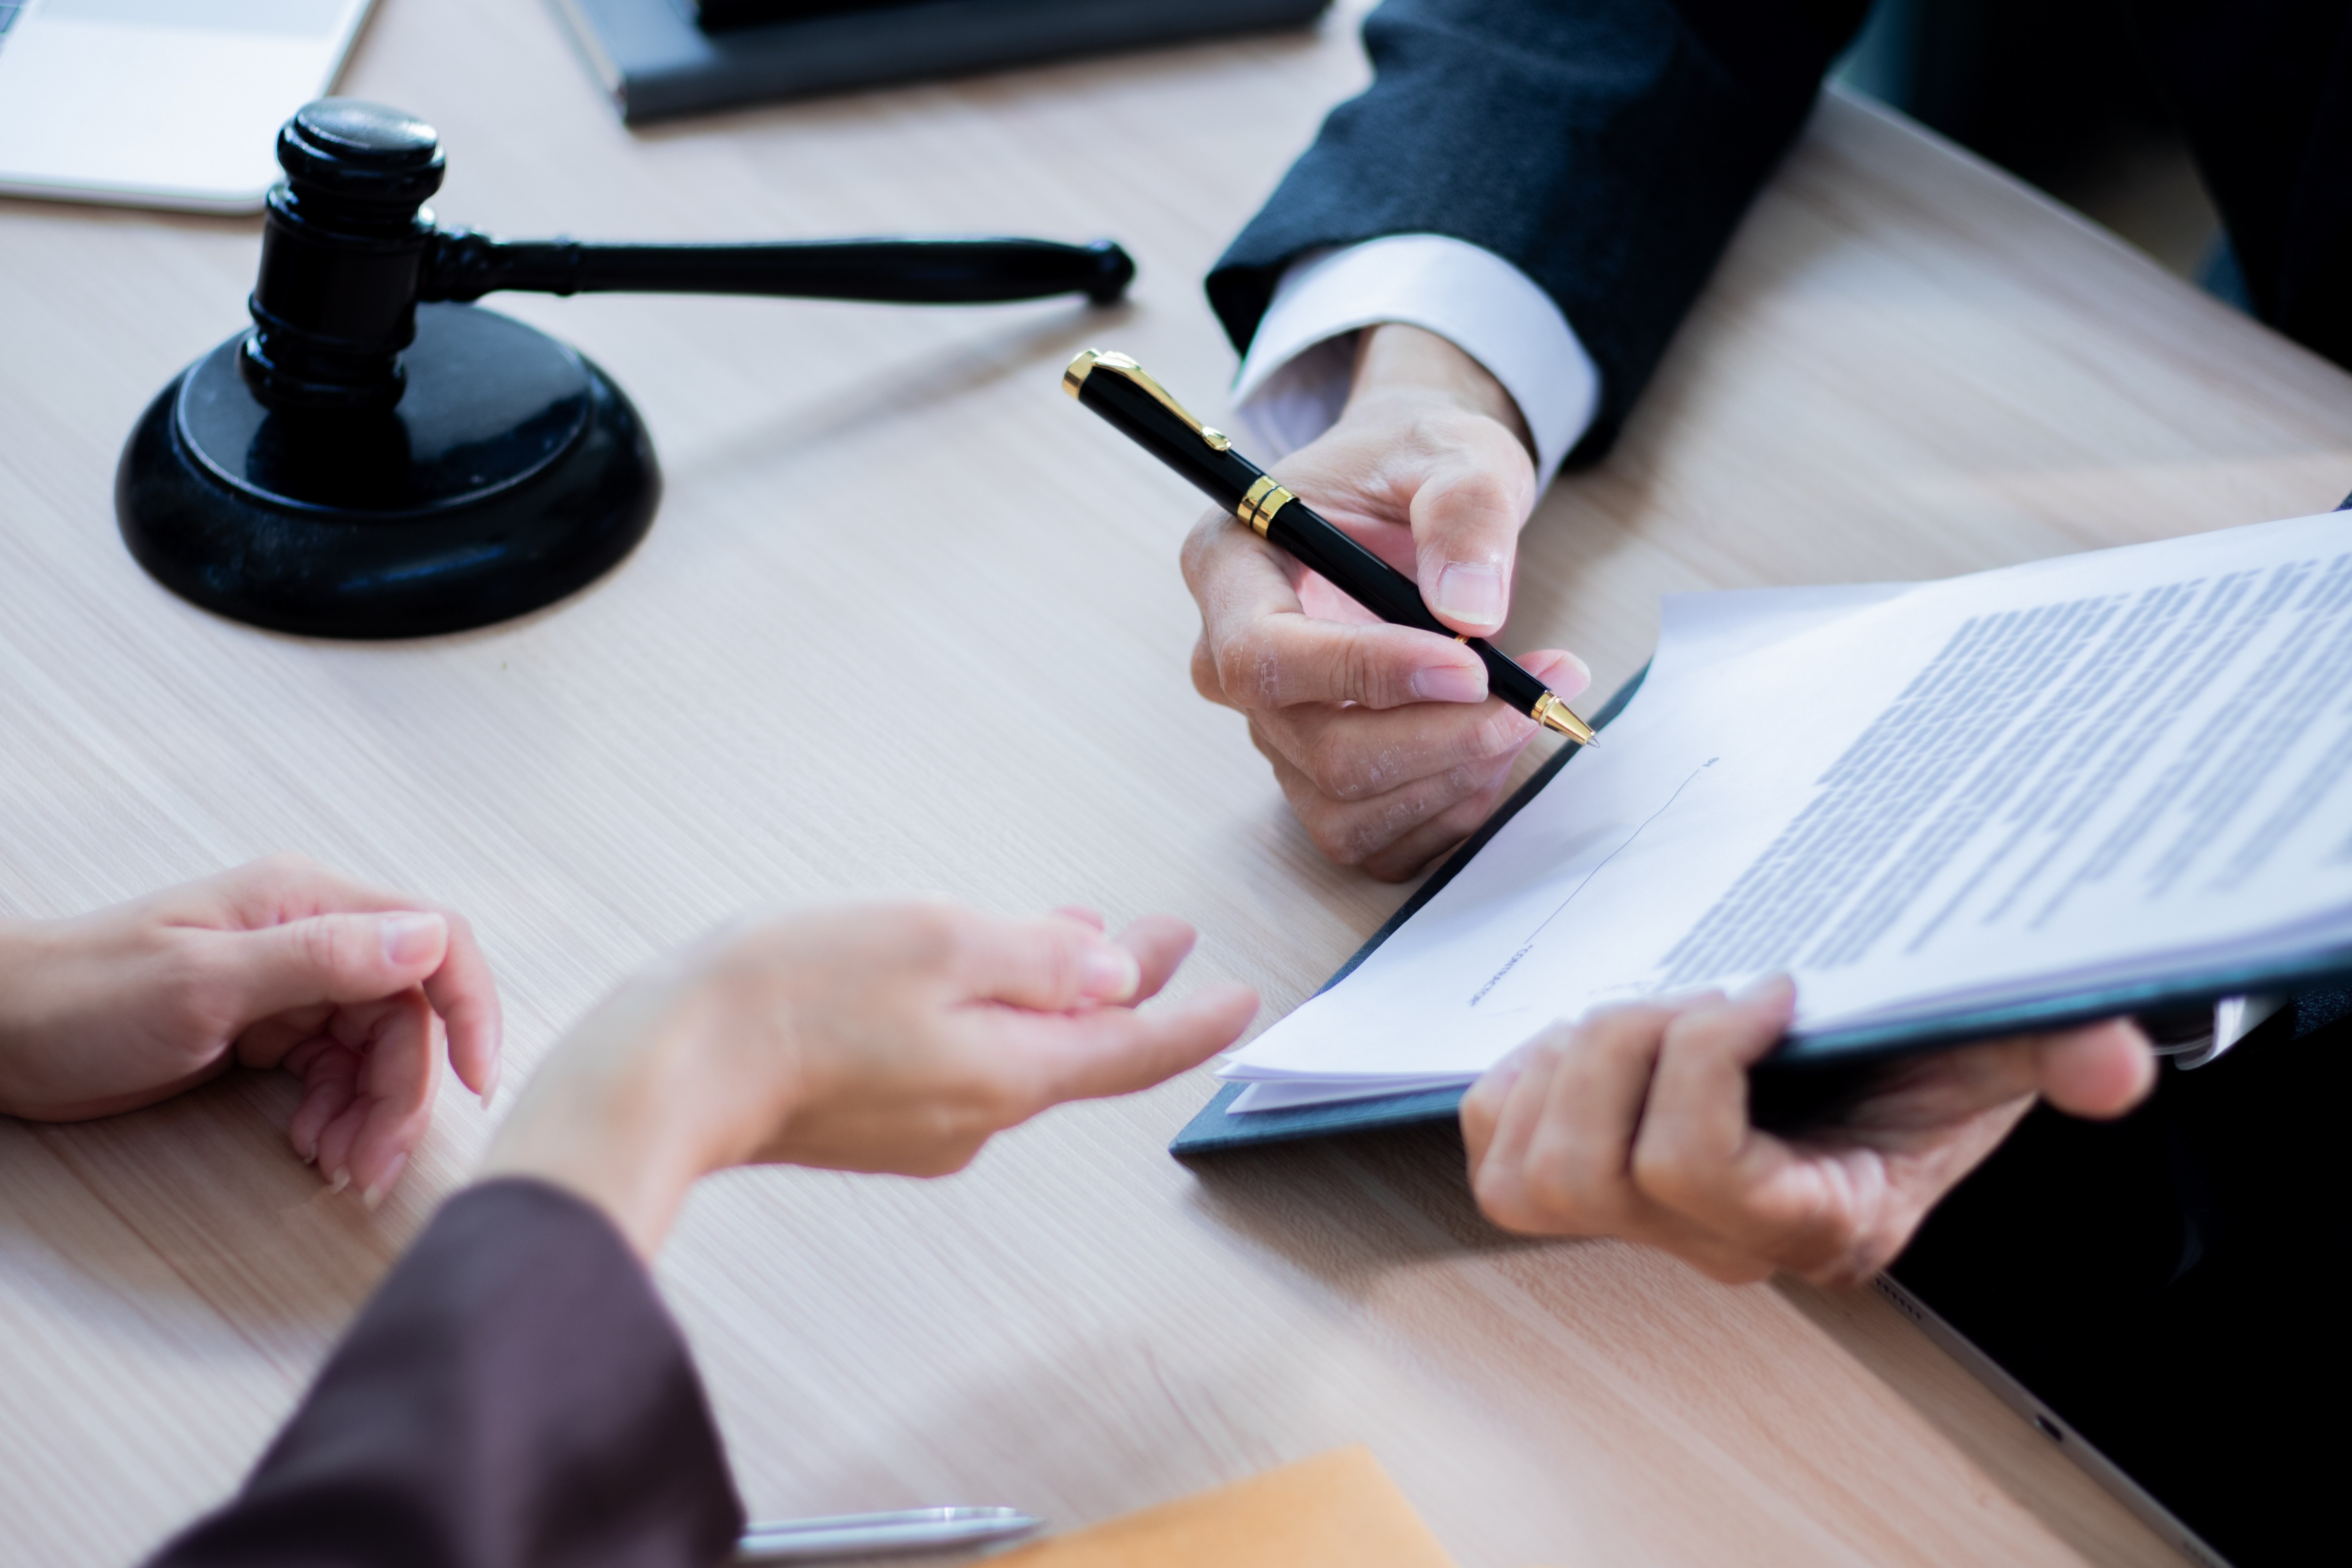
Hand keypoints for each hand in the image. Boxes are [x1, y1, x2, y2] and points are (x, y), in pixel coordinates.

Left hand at [0, 855, 501, 1205]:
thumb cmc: (80, 998)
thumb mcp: (203, 982)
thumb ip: (321, 958)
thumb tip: (429, 938)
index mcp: (307, 903)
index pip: (437, 942)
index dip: (470, 1011)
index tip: (476, 1084)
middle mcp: (312, 935)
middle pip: (407, 1016)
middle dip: (403, 1096)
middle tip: (371, 1167)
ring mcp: (291, 981)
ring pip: (377, 1050)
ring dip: (373, 1114)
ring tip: (338, 1167)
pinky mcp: (269, 1024)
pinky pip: (337, 1070)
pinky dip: (339, 1113)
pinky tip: (313, 1146)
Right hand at [482, 901, 1259, 1256]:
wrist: (662, 1073)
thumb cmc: (788, 996)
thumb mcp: (936, 941)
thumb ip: (1035, 957)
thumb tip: (1110, 971)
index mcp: (1007, 1075)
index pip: (1133, 1052)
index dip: (1195, 1021)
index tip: (1246, 1000)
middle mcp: (976, 1116)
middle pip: (1078, 1049)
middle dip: (1124, 989)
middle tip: (1162, 936)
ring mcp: (919, 1124)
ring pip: (1015, 1051)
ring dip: (1049, 993)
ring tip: (1071, 934)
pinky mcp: (869, 1118)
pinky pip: (959, 1061)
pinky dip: (987, 1012)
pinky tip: (973, 976)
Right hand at [1183, 323, 1589, 879]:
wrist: (1408, 502)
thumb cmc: (1413, 469)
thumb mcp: (1452, 451)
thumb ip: (1464, 511)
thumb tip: (1473, 611)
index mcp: (1229, 567)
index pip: (1265, 655)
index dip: (1364, 673)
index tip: (1470, 665)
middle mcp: (1230, 661)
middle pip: (1313, 746)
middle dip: (1437, 738)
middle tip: (1533, 698)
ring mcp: (1274, 729)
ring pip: (1344, 808)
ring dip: (1452, 777)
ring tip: (1529, 711)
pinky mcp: (1319, 778)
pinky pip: (1374, 841)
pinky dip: (1446, 813)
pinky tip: (1494, 752)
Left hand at [1460, 977, 2155, 1285]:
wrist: (1882, 1077)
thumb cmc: (1925, 1064)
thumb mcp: (1997, 1046)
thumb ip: (2058, 1050)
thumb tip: (2114, 1065)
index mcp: (1814, 1219)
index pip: (1701, 1172)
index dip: (1703, 1063)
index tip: (1767, 988)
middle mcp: (1717, 1242)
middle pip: (1591, 1178)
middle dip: (1620, 1056)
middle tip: (1687, 992)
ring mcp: (1641, 1224)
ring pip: (1531, 1178)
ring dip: (1565, 1069)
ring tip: (1635, 1011)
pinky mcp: (1577, 1182)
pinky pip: (1496, 1150)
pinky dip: (1521, 1083)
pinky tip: (1587, 1036)